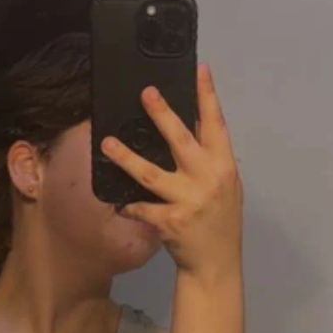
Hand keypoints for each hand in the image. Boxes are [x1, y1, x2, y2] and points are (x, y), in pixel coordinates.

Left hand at [100, 64, 241, 279]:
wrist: (216, 262)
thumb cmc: (221, 219)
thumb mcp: (225, 185)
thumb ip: (210, 159)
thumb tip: (188, 127)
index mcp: (223, 166)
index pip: (216, 124)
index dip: (208, 96)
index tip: (199, 70)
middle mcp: (207, 179)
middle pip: (180, 140)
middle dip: (162, 114)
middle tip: (146, 92)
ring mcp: (188, 200)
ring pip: (151, 173)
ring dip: (126, 157)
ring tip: (107, 142)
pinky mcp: (169, 221)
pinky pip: (142, 207)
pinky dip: (129, 203)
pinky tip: (116, 200)